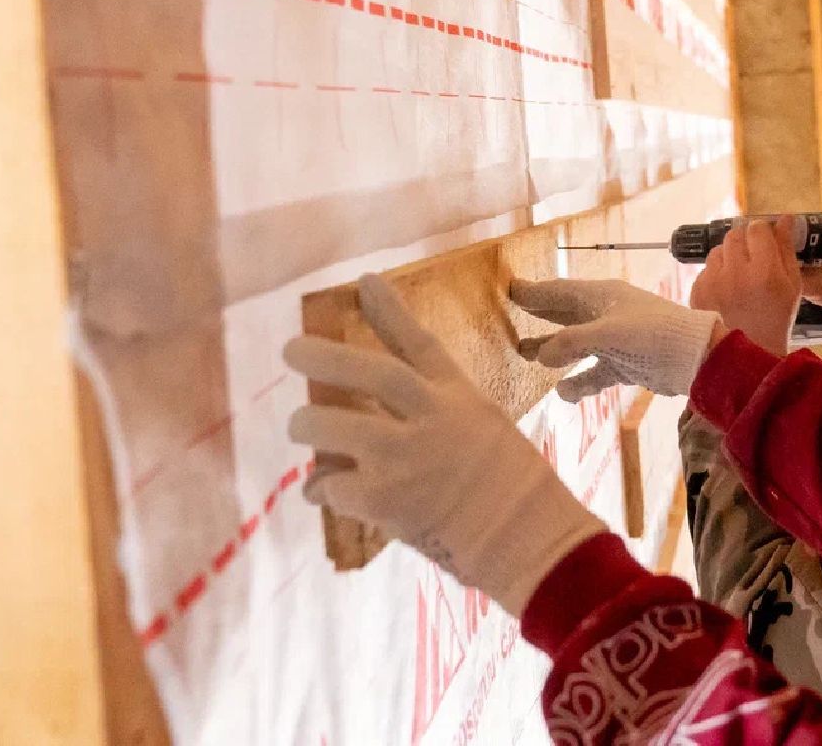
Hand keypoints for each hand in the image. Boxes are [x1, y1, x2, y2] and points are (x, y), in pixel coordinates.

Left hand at [285, 274, 603, 616]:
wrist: (530, 540)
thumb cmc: (513, 489)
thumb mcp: (487, 429)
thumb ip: (440, 414)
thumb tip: (381, 413)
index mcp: (462, 398)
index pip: (420, 343)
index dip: (390, 311)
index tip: (364, 282)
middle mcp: (433, 419)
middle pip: (370, 374)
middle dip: (324, 356)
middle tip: (291, 349)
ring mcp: (406, 458)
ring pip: (333, 427)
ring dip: (308, 425)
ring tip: (299, 425)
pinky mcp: (387, 500)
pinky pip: (333, 485)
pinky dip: (321, 488)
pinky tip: (320, 492)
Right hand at [510, 277, 722, 400]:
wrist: (697, 357)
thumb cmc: (654, 334)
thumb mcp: (608, 334)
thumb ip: (571, 342)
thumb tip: (540, 355)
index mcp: (602, 296)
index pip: (559, 291)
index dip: (534, 292)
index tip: (509, 289)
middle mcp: (606, 315)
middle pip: (565, 313)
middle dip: (540, 315)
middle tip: (511, 314)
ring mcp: (615, 340)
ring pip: (576, 344)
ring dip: (552, 349)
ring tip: (524, 353)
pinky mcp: (625, 363)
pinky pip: (593, 373)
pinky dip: (578, 382)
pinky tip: (564, 391)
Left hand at [688, 217, 801, 354]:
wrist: (748, 356)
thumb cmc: (775, 320)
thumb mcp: (792, 286)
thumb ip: (787, 249)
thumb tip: (785, 219)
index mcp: (765, 273)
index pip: (757, 229)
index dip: (763, 232)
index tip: (765, 241)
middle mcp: (736, 274)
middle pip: (735, 234)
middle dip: (744, 242)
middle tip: (752, 259)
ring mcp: (713, 283)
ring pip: (718, 250)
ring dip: (729, 257)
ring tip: (739, 278)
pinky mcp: (697, 291)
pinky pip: (706, 269)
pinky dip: (716, 275)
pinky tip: (727, 292)